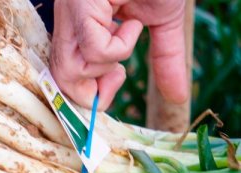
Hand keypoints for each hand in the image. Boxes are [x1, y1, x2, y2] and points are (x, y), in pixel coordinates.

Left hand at [50, 0, 188, 110]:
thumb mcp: (162, 21)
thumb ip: (165, 59)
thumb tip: (178, 96)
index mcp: (80, 23)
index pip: (65, 75)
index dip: (87, 93)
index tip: (117, 81)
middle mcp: (69, 19)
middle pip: (61, 80)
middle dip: (93, 93)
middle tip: (120, 76)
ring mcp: (73, 13)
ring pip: (72, 71)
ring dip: (109, 67)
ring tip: (128, 35)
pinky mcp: (82, 6)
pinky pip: (96, 50)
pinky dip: (122, 47)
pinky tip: (133, 22)